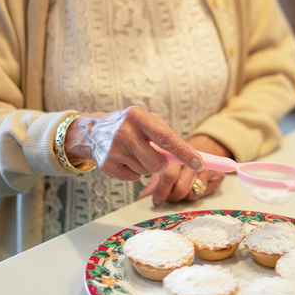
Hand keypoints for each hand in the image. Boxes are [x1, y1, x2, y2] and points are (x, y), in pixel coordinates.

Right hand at [63, 106, 203, 179]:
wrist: (94, 131)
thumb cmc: (131, 126)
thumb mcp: (147, 120)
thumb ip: (167, 136)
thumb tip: (191, 157)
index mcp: (138, 116)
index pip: (166, 138)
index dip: (184, 153)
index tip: (200, 164)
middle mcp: (124, 132)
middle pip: (157, 163)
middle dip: (160, 163)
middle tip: (151, 153)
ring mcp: (114, 150)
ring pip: (146, 171)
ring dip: (145, 166)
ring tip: (134, 152)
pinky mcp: (107, 165)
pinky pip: (133, 178)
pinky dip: (133, 172)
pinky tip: (125, 159)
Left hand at [139, 134, 230, 205]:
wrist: (208, 143)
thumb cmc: (182, 154)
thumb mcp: (167, 161)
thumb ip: (155, 178)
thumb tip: (143, 197)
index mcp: (179, 153)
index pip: (169, 175)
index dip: (161, 190)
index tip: (156, 200)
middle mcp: (195, 160)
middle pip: (180, 188)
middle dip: (170, 196)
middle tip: (165, 197)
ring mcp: (209, 169)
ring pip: (189, 194)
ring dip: (180, 196)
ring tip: (176, 189)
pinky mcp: (218, 177)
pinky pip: (200, 195)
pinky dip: (192, 195)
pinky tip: (189, 187)